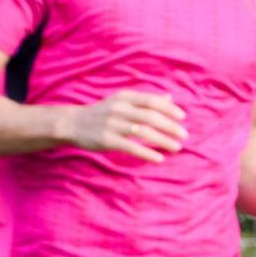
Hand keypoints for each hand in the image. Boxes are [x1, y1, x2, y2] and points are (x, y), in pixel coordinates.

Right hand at [61, 91, 187, 162]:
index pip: (151, 101)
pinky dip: (147, 153)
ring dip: (163, 140)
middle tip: (184, 136)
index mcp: (125, 98)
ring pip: (143, 132)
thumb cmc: (101, 112)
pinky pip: (131, 147)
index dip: (169, 109)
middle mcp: (119, 109)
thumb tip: (169, 98)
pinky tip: (158, 158)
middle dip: (170, 126)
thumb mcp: (121, 101)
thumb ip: (144, 101)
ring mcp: (112, 125)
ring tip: (176, 148)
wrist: (72, 123)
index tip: (182, 117)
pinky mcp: (106, 140)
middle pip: (150, 117)